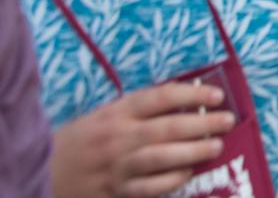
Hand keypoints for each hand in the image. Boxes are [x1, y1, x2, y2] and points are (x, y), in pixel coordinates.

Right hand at [51, 82, 235, 197]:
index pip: (160, 98)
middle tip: (227, 121)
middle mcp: (118, 138)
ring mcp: (117, 167)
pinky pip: (149, 188)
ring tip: (216, 146)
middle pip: (166, 128)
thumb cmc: (84, 139)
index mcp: (117, 113)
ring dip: (193, 152)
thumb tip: (186, 99)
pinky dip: (172, 181)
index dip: (192, 95)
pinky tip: (188, 174)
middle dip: (202, 124)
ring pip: (161, 159)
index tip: (217, 95)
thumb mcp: (106, 114)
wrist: (43, 170)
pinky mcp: (115, 192)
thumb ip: (141, 108)